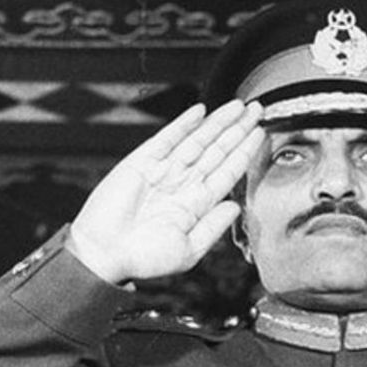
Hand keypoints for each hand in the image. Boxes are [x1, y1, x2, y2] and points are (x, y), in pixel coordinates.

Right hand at [69, 100, 263, 283]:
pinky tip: (201, 112)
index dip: (244, 153)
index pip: (228, 172)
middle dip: (238, 130)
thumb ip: (213, 228)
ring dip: (218, 123)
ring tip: (239, 107)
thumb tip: (236, 207)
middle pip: (218, 151)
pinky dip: (184, 124)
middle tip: (258, 110)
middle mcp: (183, 184)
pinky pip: (168, 138)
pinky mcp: (143, 161)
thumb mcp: (188, 250)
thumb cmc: (144, 259)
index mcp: (197, 204)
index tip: (260, 135)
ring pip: (198, 140)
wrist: (105, 254)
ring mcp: (164, 170)